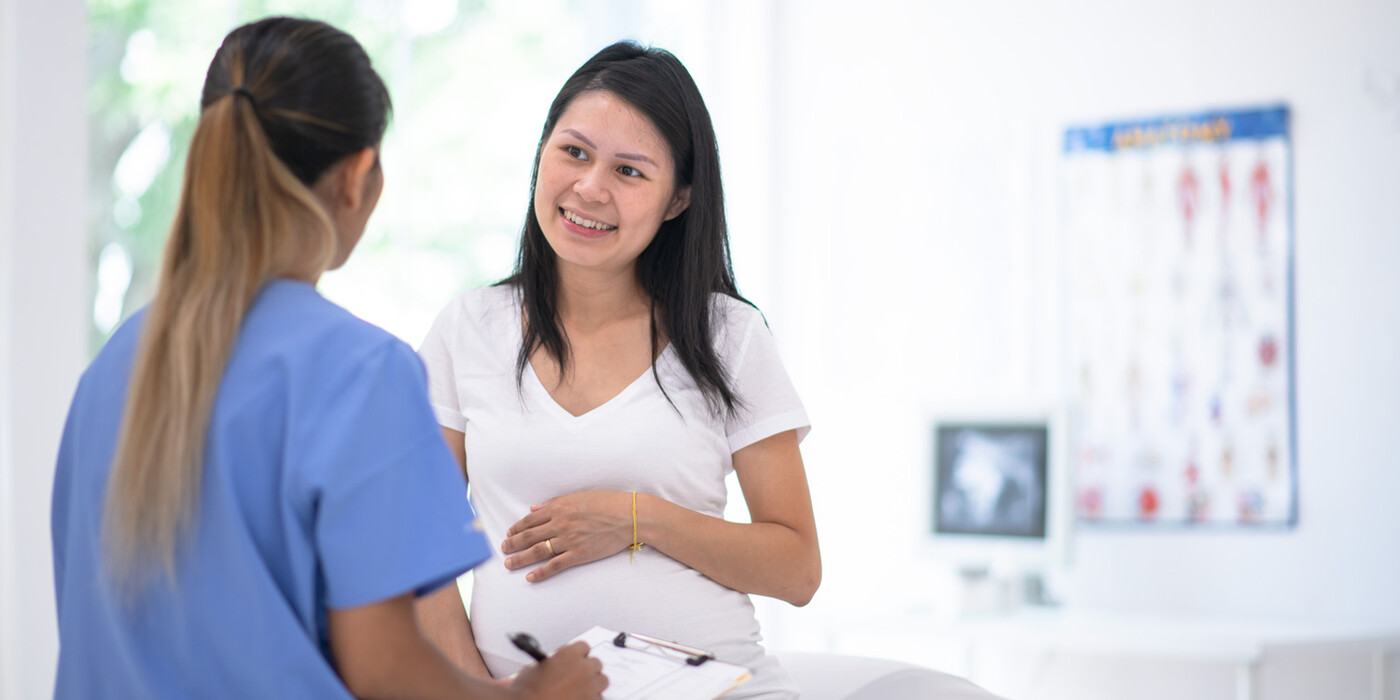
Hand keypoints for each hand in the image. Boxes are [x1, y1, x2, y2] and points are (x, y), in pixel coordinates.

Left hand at [501, 490, 632, 581]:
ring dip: (521, 559)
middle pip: (529, 536)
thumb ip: (554, 502)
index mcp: (559, 508)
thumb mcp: (578, 496)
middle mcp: (560, 524)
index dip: (517, 527)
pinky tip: (530, 577)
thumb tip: (534, 508)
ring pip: (538, 551)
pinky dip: (541, 572)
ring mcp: (569, 540)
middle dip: (513, 544)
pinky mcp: (579, 554)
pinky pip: (555, 565)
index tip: (509, 533)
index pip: (530, 519)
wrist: (629, 516)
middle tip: (503, 549)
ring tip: (509, 564)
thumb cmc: (607, 503)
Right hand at [508, 641, 606, 699]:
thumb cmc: (525, 693)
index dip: (578, 654)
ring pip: (602, 681)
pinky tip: (579, 699)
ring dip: (594, 684)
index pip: (584, 647)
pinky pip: (599, 698)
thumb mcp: (530, 671)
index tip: (575, 659)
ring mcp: (590, 687)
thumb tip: (549, 667)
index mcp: (569, 654)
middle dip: (588, 669)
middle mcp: (583, 668)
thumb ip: (546, 664)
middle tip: (578, 676)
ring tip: (581, 689)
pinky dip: (591, 698)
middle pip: (596, 663)